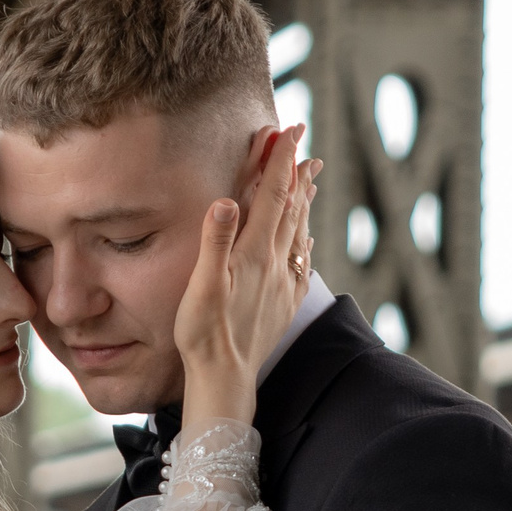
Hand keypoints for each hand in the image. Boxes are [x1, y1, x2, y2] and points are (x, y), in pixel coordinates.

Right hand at [172, 125, 319, 428]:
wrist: (226, 378)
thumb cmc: (204, 334)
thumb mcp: (201, 286)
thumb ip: (215, 241)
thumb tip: (227, 200)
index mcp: (254, 254)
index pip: (271, 196)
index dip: (278, 162)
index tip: (284, 132)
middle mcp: (275, 265)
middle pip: (290, 207)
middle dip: (294, 170)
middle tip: (300, 139)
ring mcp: (283, 284)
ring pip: (299, 230)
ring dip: (303, 199)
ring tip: (309, 174)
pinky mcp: (285, 303)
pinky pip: (301, 262)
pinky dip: (305, 240)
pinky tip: (307, 237)